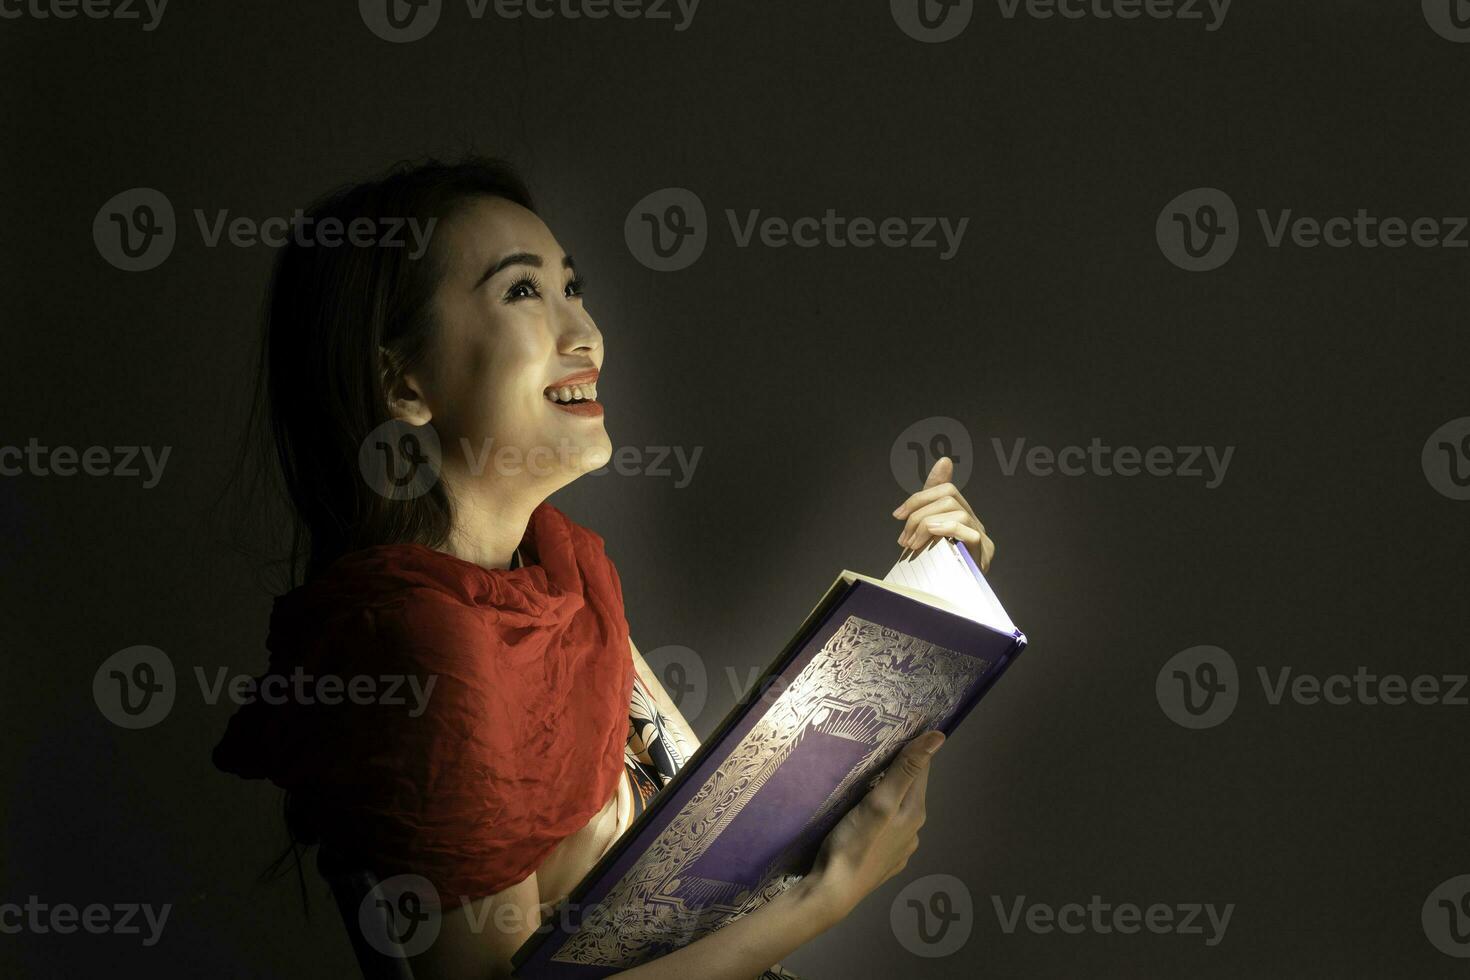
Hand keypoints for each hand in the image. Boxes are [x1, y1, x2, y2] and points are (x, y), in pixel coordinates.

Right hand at [806, 731, 944, 923]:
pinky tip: (861, 821)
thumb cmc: (854, 843)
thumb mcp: (879, 801)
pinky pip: (886, 832)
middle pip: (909, 790)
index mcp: (915, 812)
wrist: (832, 892)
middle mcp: (914, 831)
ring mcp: (900, 850)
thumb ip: (907, 770)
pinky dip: (878, 821)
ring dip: (886, 798)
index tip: (893, 732)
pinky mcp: (884, 863)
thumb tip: (939, 738)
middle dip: (895, 773)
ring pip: (897, 812)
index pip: (921, 769)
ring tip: (861, 787)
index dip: (910, 749)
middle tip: (870, 756)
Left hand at [891, 456, 995, 571]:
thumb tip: (945, 459)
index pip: (947, 490)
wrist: (936, 606)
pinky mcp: (983, 559)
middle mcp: (976, 526)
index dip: (919, 497)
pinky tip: (930, 538)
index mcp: (961, 518)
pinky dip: (947, 530)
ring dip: (927, 524)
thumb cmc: (929, 570)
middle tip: (903, 539)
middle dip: (918, 513)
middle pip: (950, 498)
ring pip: (958, 512)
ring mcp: (982, 542)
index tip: (897, 515)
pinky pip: (970, 534)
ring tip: (912, 544)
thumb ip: (930, 501)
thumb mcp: (923, 534)